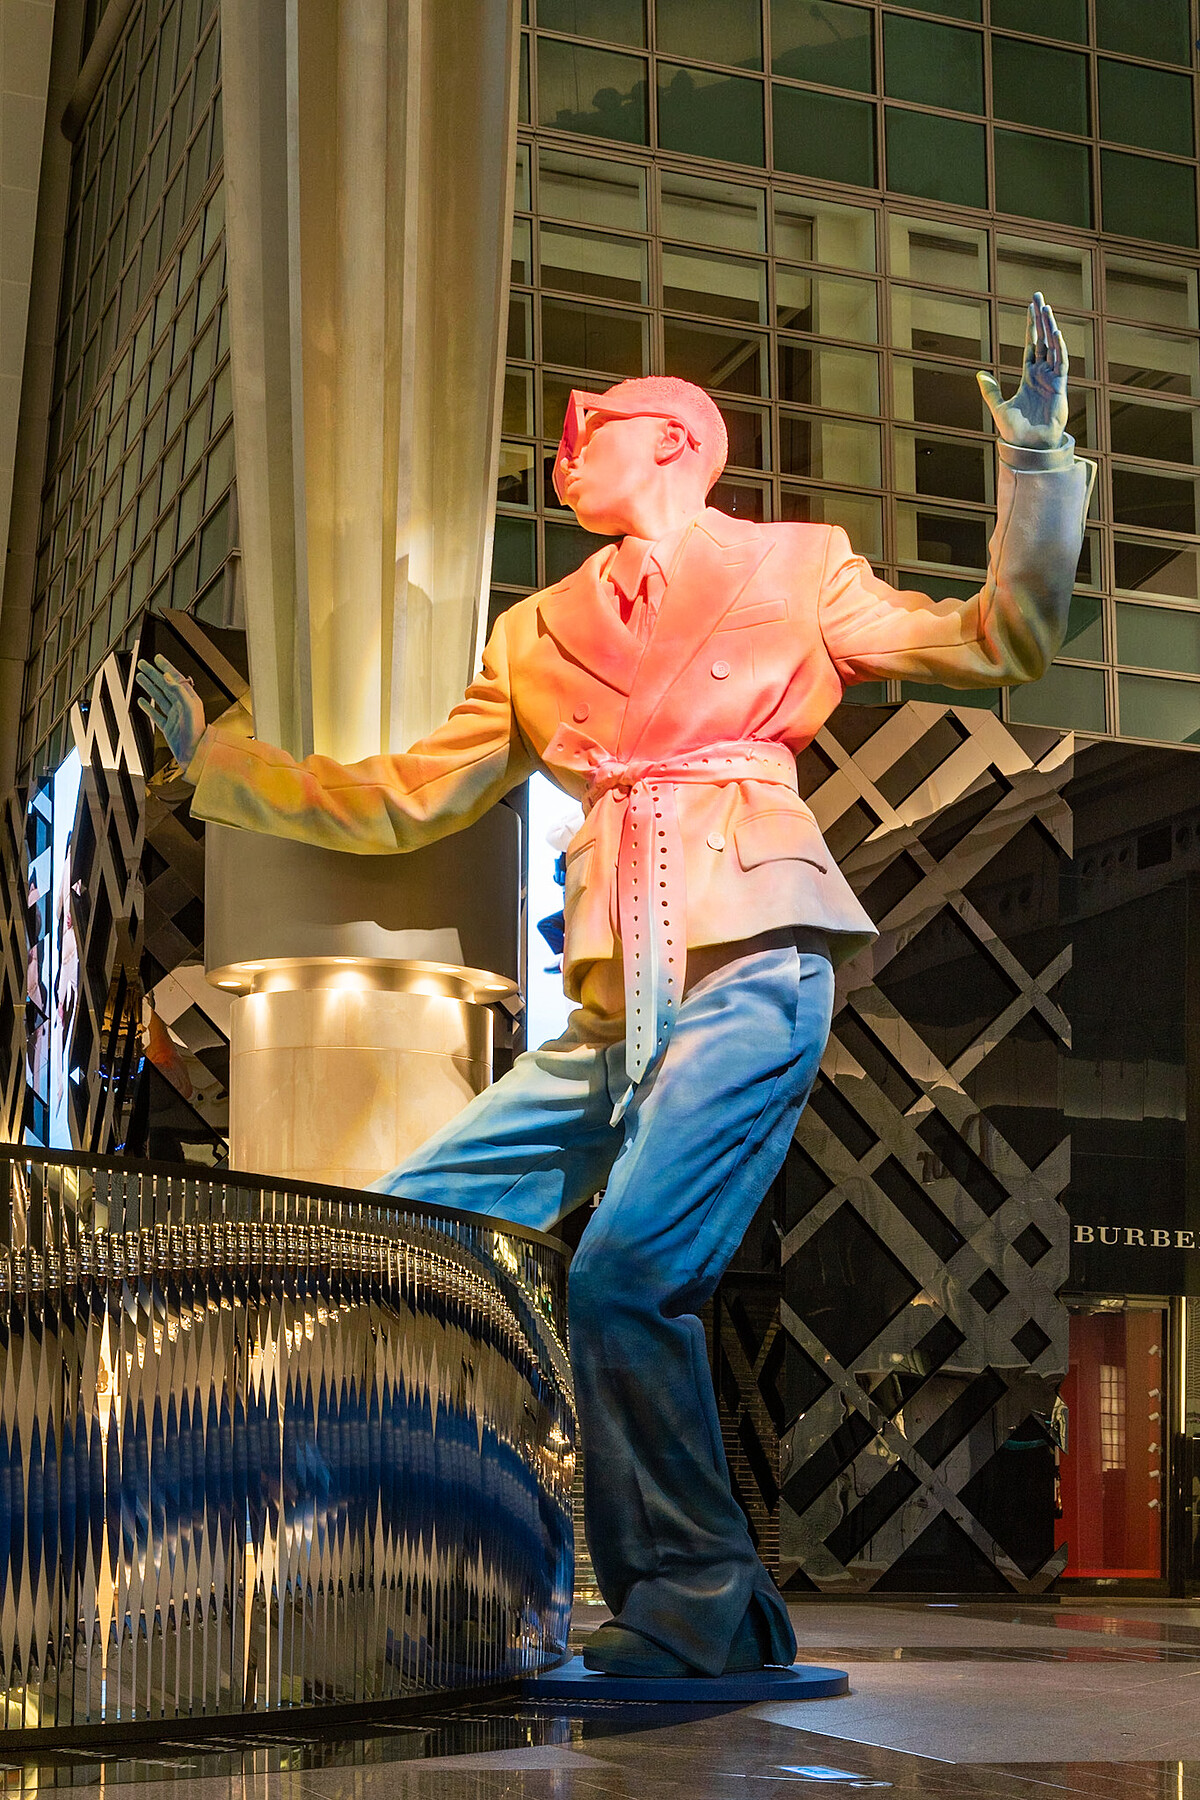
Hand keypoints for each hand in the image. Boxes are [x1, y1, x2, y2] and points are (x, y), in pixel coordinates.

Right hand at [136, 655, 206, 768]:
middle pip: (164, 685)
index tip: (157, 658)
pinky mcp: (168, 727)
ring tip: (140, 677)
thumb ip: (179, 691)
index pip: (175, 678)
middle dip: (153, 673)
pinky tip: (142, 701)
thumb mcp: (190, 708)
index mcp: (189, 699)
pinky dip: (147, 707)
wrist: (195, 755)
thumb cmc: (197, 734)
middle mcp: (182, 706)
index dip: (166, 667)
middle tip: (143, 664)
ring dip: (149, 686)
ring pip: (159, 697)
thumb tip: (168, 677)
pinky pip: (155, 714)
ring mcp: (174, 716)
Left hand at [977, 292, 1068, 450]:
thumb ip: (990, 390)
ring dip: (1051, 328)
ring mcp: (1052, 379)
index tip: (1031, 307)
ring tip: (1047, 309)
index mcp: (1029, 376)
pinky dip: (1060, 349)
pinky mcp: (1060, 388)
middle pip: (1043, 340)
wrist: (1028, 447)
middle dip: (1041, 319)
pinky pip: (1062, 364)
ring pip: (1053, 347)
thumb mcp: (998, 406)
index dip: (1032, 326)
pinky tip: (1056, 334)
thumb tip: (979, 374)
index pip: (1032, 345)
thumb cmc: (1015, 431)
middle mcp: (1042, 374)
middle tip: (1039, 297)